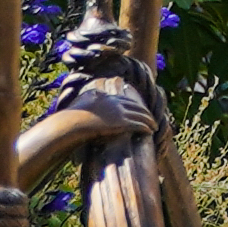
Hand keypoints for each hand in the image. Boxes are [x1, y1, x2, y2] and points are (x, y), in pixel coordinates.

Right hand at [46, 71, 160, 153]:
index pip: (124, 99)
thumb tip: (90, 98)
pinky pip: (138, 124)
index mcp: (106, 96)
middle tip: (151, 116)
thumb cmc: (73, 116)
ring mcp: (119, 112)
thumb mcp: (82, 101)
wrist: (73, 122)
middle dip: (145, 111)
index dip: (133, 104)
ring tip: (154, 125)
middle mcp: (114, 102)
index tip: (139, 108)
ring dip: (149, 120)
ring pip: (140, 115)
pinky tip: (150, 131)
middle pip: (135, 105)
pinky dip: (146, 127)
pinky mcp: (121, 123)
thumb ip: (90, 98)